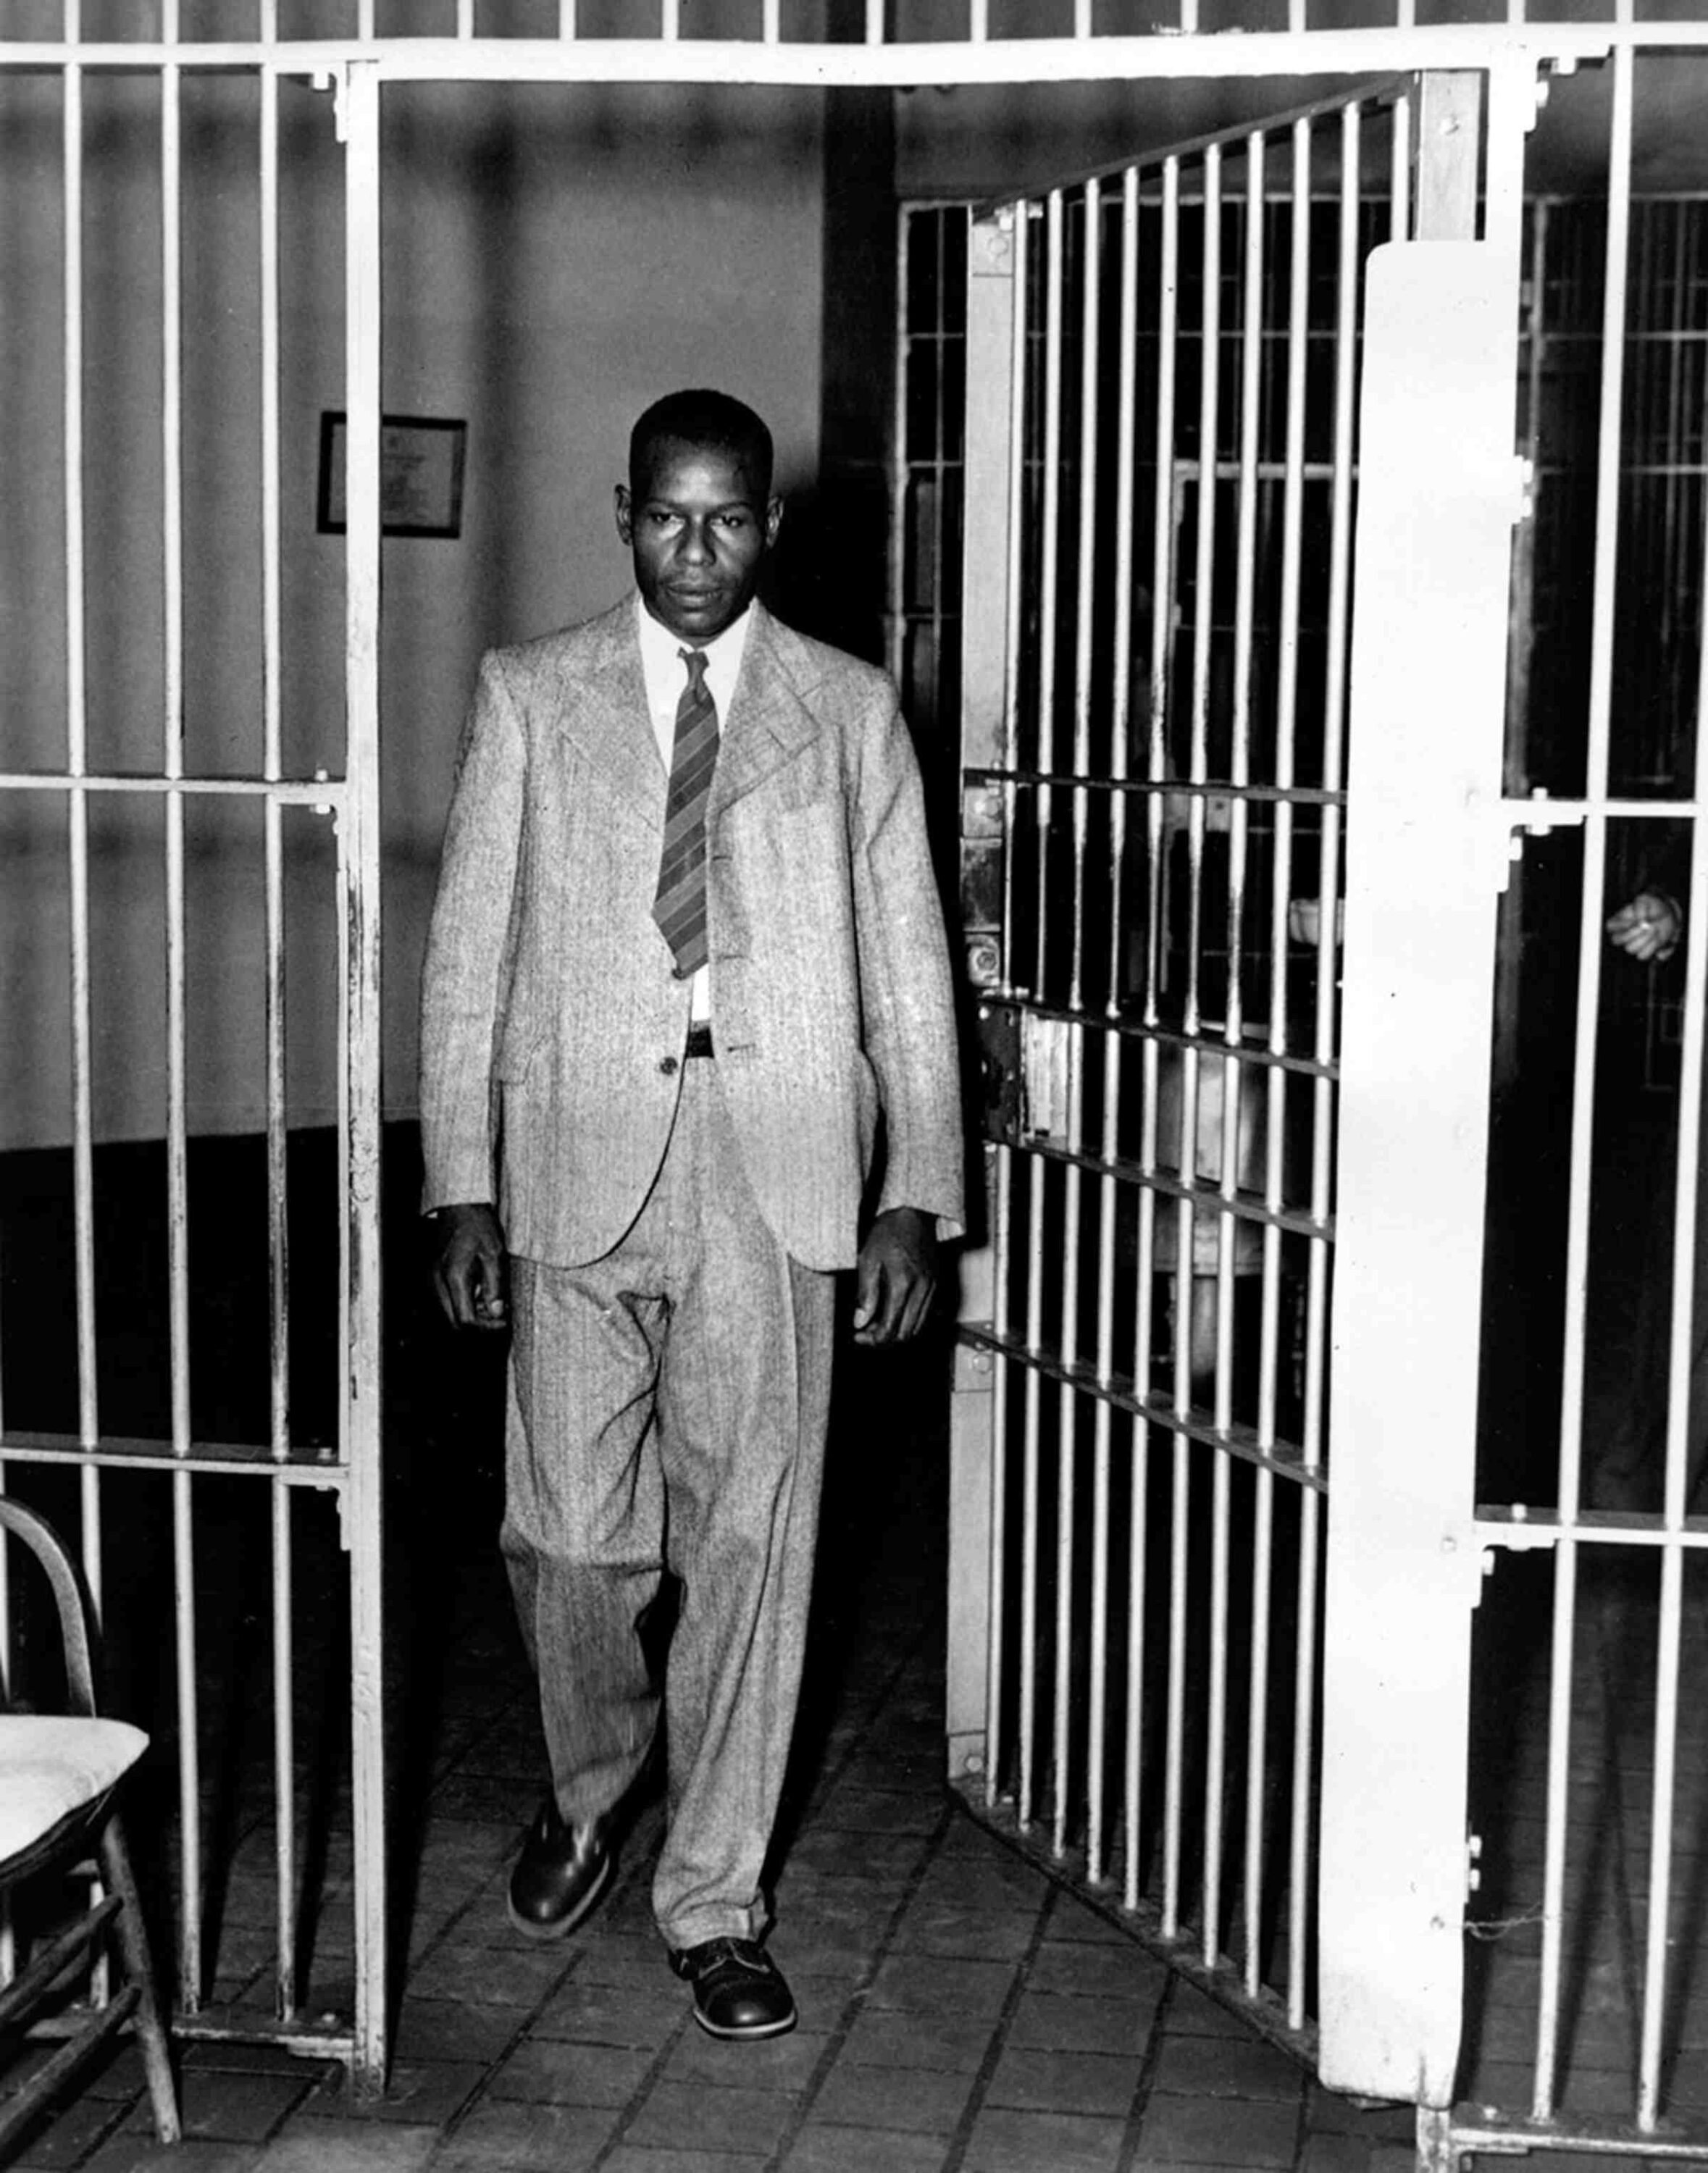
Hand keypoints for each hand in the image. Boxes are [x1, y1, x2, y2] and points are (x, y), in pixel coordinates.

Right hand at [431, 1203, 510, 1330]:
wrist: (460, 1208)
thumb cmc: (478, 1226)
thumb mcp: (494, 1254)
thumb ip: (495, 1286)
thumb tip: (497, 1313)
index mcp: (453, 1277)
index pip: (465, 1320)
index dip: (486, 1327)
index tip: (503, 1322)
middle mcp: (436, 1282)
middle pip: (453, 1323)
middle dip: (478, 1326)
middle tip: (498, 1315)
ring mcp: (431, 1281)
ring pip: (447, 1315)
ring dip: (469, 1316)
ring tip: (489, 1302)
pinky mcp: (431, 1278)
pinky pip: (444, 1303)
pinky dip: (461, 1305)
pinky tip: (477, 1294)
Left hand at [852, 1206, 940, 1345]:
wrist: (912, 1213)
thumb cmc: (887, 1232)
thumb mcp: (867, 1259)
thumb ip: (865, 1294)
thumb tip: (860, 1322)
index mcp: (903, 1284)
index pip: (890, 1329)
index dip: (872, 1339)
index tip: (858, 1335)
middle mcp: (922, 1289)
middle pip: (905, 1334)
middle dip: (884, 1339)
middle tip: (866, 1331)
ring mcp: (933, 1287)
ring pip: (917, 1327)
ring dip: (897, 1331)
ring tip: (877, 1322)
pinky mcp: (937, 1283)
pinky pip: (925, 1314)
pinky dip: (909, 1321)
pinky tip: (893, 1311)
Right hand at [1607, 891, 1680, 963]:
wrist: (1668, 914)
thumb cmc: (1653, 905)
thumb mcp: (1646, 900)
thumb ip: (1640, 907)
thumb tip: (1641, 922)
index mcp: (1619, 920)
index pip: (1610, 926)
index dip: (1621, 925)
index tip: (1635, 920)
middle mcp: (1623, 934)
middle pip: (1617, 940)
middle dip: (1633, 933)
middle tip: (1649, 925)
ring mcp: (1633, 943)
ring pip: (1630, 949)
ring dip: (1644, 940)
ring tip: (1655, 929)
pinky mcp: (1643, 951)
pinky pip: (1642, 955)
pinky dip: (1652, 947)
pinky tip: (1658, 937)